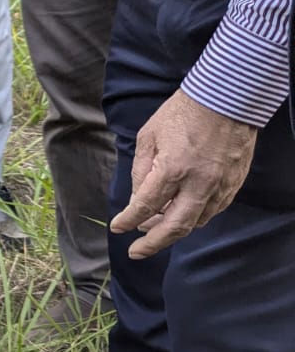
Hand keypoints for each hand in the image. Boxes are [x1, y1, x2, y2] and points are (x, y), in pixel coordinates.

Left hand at [111, 89, 256, 257]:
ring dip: (172, 230)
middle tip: (136, 251)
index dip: (128, 220)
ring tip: (153, 228)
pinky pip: (212, 211)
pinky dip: (194, 218)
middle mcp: (198, 183)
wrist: (226, 99)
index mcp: (172, 170)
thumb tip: (139, 199)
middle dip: (152, 243)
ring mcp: (219, 186)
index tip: (118, 228)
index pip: (146, 206)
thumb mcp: (148, 137)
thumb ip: (141, 171)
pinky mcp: (233, 184)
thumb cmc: (182, 113)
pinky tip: (180, 214)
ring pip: (195, 222)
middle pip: (174, 226)